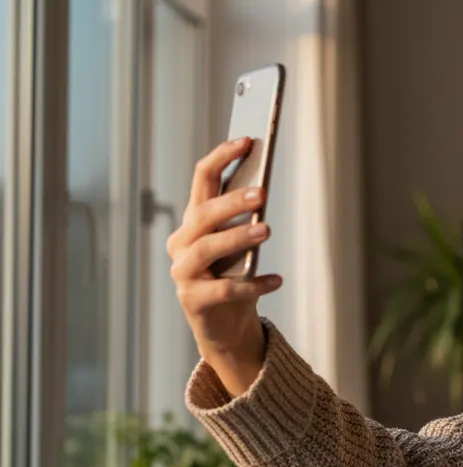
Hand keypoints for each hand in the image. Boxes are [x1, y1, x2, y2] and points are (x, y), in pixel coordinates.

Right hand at [166, 137, 282, 394]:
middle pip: (203, 213)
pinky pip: (224, 290)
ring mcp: (183, 271)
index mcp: (194, 220)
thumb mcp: (240, 244)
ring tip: (267, 230)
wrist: (224, 326)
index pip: (202, 179)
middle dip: (232, 200)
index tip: (247, 141)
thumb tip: (263, 188)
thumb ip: (246, 219)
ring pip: (208, 248)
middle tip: (263, 193)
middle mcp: (182, 242)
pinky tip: (276, 280)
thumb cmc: (234, 276)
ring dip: (238, 237)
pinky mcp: (193, 300)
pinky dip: (253, 284)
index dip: (222, 157)